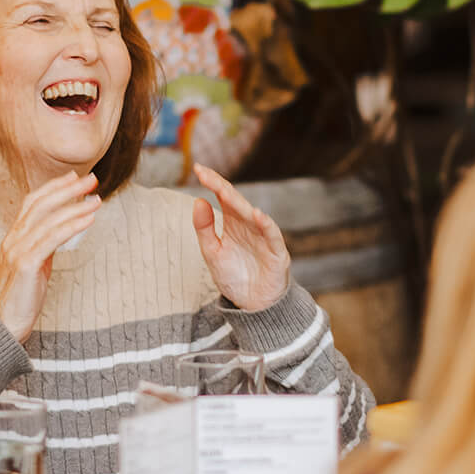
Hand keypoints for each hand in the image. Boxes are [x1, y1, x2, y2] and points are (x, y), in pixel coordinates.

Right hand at [0, 172, 99, 341]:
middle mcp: (13, 239)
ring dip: (75, 206)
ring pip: (49, 219)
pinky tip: (88, 220)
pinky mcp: (26, 265)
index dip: (54, 187)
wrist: (5, 325)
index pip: (33, 202)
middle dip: (68, 189)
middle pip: (41, 204)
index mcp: (13, 237)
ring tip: (96, 199)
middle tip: (91, 180)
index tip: (75, 177)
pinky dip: (71, 226)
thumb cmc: (21, 297)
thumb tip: (63, 230)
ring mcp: (17, 251)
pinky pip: (51, 239)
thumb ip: (44, 245)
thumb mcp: (34, 264)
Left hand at [192, 164, 289, 311]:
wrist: (252, 305)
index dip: (212, 182)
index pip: (223, 197)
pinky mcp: (276, 252)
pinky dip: (266, 225)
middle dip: (221, 187)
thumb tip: (198, 201)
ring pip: (252, 215)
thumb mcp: (212, 252)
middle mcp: (249, 225)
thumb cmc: (234, 276)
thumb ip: (204, 229)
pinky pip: (272, 235)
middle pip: (236, 202)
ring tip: (224, 191)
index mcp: (233, 222)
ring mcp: (264, 237)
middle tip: (206, 174)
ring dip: (240, 203)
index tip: (198, 169)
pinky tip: (257, 214)